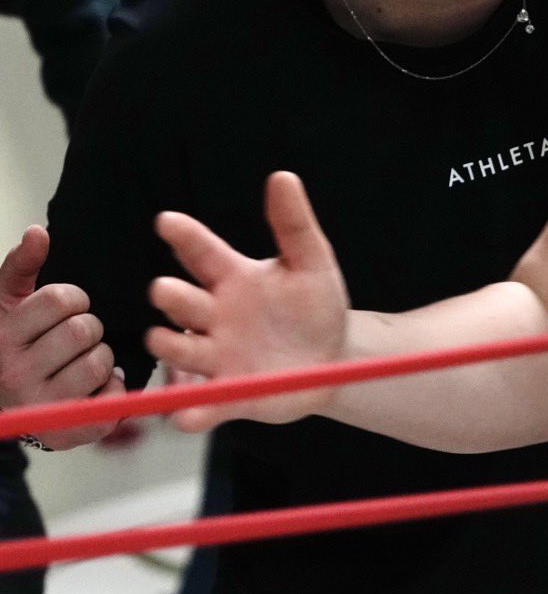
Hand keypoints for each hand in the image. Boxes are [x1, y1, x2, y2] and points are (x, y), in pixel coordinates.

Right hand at [0, 226, 122, 449]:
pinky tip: (94, 387)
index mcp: (3, 335)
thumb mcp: (6, 304)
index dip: (74, 300)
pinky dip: (112, 388)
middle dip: (89, 328)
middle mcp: (16, 371)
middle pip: (84, 330)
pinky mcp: (67, 432)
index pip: (60, 299)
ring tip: (83, 362)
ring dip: (102, 358)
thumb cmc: (11, 346)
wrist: (2, 407)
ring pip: (100, 362)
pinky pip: (112, 398)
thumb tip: (38, 231)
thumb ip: (21, 266)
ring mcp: (41, 404)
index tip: (66, 310)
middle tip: (77, 339)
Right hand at [146, 172, 349, 430]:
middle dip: (170, 296)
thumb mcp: (312, 263)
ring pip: (178, 349)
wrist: (335, 359)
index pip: (199, 252)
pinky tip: (184, 416)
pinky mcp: (228, 394)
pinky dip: (191, 411)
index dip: (183, 236)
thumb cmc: (315, 306)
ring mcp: (216, 356)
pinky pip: (203, 404)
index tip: (168, 222)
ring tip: (167, 341)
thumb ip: (294, 224)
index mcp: (231, 278)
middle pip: (179, 302)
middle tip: (168, 291)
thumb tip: (283, 177)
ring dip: (169, 346)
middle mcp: (213, 316)